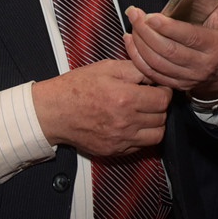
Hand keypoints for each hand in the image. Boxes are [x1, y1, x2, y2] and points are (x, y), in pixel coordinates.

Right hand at [29, 58, 171, 157]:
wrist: (54, 112)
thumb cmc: (78, 86)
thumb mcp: (107, 67)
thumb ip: (135, 68)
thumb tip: (156, 72)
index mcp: (125, 98)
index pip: (163, 99)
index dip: (164, 91)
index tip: (157, 87)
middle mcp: (125, 122)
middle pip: (162, 117)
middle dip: (159, 106)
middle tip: (150, 98)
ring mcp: (120, 139)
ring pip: (157, 135)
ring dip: (155, 123)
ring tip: (144, 113)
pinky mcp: (114, 151)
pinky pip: (141, 147)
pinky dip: (142, 136)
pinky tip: (132, 125)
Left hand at [124, 0, 217, 99]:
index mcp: (216, 45)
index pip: (190, 37)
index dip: (168, 28)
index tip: (150, 16)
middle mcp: (203, 64)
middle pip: (169, 51)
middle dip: (147, 32)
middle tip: (134, 14)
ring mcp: (189, 77)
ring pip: (157, 63)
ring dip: (140, 44)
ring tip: (132, 25)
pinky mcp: (177, 85)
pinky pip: (152, 73)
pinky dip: (138, 58)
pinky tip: (130, 42)